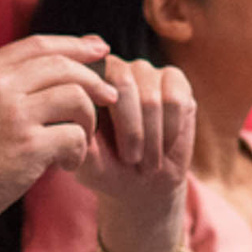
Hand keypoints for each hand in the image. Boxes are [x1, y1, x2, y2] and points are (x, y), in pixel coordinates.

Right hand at [0, 34, 116, 218]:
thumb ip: (1, 85)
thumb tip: (49, 69)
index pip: (38, 45)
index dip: (74, 45)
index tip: (100, 47)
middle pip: (63, 66)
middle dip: (94, 78)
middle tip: (110, 95)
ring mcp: (14, 114)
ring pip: (76, 98)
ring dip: (89, 119)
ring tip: (81, 139)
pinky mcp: (29, 146)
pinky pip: (75, 136)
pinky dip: (79, 151)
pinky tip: (68, 164)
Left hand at [72, 55, 194, 251]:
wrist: (144, 183)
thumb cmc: (107, 168)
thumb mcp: (86, 162)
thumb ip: (77, 138)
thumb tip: (76, 118)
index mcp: (85, 81)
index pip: (88, 76)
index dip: (97, 106)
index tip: (103, 140)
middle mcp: (115, 68)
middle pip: (123, 82)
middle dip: (129, 129)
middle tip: (131, 159)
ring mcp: (146, 71)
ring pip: (151, 97)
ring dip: (151, 137)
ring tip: (147, 161)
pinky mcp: (175, 80)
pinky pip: (175, 100)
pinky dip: (170, 130)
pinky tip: (164, 146)